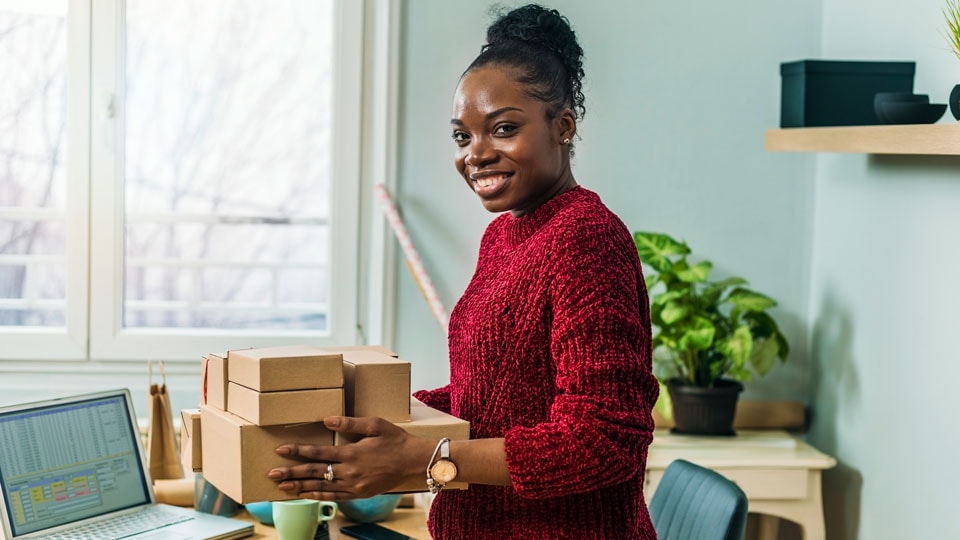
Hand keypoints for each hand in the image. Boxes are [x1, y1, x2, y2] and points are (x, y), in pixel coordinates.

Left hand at [267, 416, 427, 500]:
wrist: (414, 462)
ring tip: (282, 487)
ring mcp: (354, 486)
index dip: (298, 451)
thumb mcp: (375, 424)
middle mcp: (350, 472)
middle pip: (314, 473)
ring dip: (299, 487)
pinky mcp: (359, 494)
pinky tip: (305, 494)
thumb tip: (327, 420)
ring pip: (321, 487)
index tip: (281, 450)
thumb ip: (350, 423)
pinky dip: (318, 496)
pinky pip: (334, 496)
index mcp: (352, 453)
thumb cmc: (396, 440)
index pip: (318, 453)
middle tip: (272, 474)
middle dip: (291, 473)